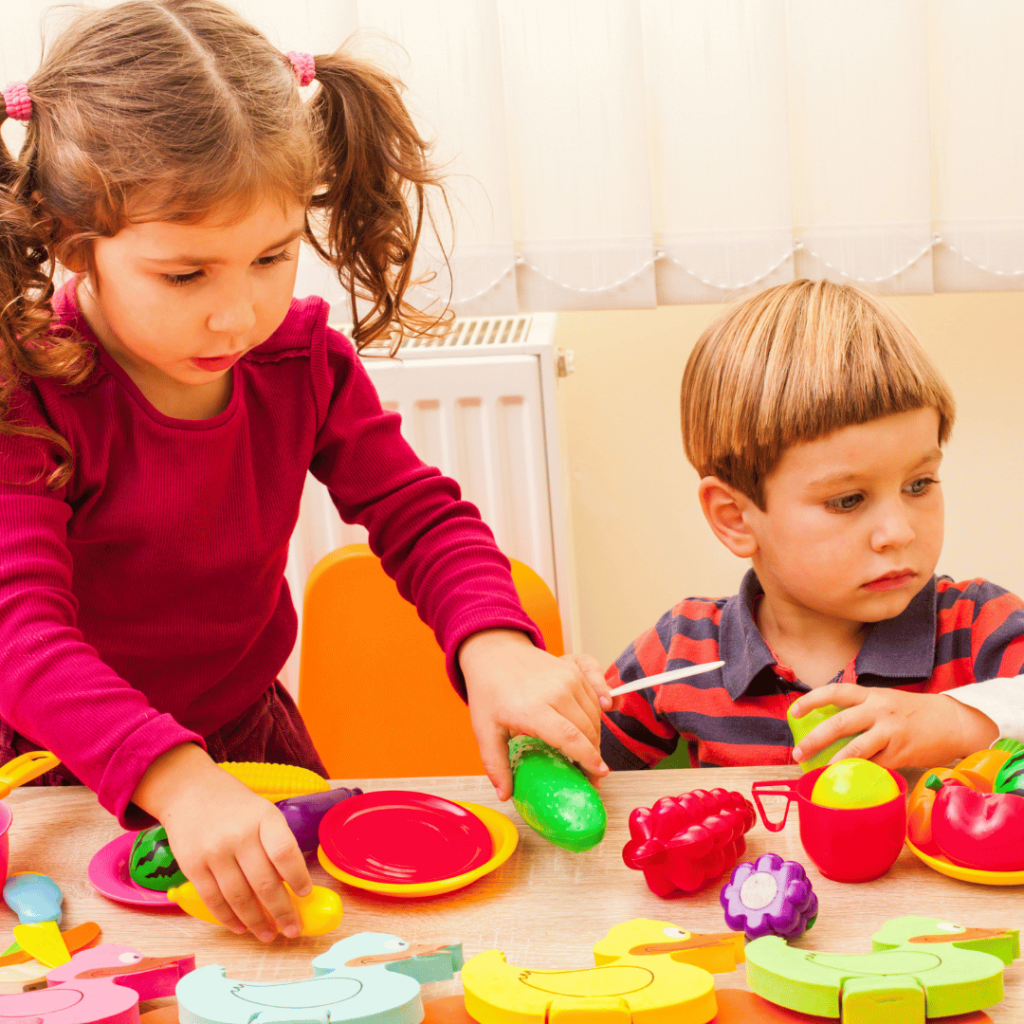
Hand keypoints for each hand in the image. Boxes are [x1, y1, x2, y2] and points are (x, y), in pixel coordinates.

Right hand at [131, 744, 311, 941]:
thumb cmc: (236, 806)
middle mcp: (239, 835)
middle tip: (293, 929)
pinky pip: (213, 899)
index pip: (285, 852)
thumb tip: (291, 885)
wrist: (191, 792)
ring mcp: (214, 852)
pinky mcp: (192, 866)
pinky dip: (228, 918)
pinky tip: (241, 927)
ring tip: (269, 935)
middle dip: (281, 911)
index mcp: (264, 818)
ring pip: (239, 897)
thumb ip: (276, 843)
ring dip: (256, 922)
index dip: (297, 877)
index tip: (305, 895)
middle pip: (264, 881)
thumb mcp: (263, 812)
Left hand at [459, 629, 618, 800]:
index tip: (598, 775)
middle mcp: (555, 690)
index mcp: (533, 708)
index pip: (570, 738)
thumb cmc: (489, 691)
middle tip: (590, 773)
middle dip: (594, 754)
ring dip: (596, 735)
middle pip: (587, 729)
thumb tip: (505, 795)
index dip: (588, 759)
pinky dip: (598, 711)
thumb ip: (495, 764)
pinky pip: (595, 694)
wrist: (494, 653)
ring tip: (587, 752)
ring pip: (595, 714)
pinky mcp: (573, 668)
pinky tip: (597, 720)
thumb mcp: (485, 729)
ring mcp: (567, 676)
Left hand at [789, 684, 998, 768]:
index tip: (793, 710)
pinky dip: (859, 774)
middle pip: (838, 723)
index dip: (811, 700)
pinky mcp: (901, 753)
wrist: (955, 722)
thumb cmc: (914, 713)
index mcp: (871, 695)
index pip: (835, 692)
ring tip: (818, 771)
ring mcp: (890, 733)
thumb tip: (829, 725)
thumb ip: (861, 709)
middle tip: (798, 752)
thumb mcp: (885, 701)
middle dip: (814, 738)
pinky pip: (874, 766)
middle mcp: (878, 711)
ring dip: (834, 762)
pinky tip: (848, 781)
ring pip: (855, 748)